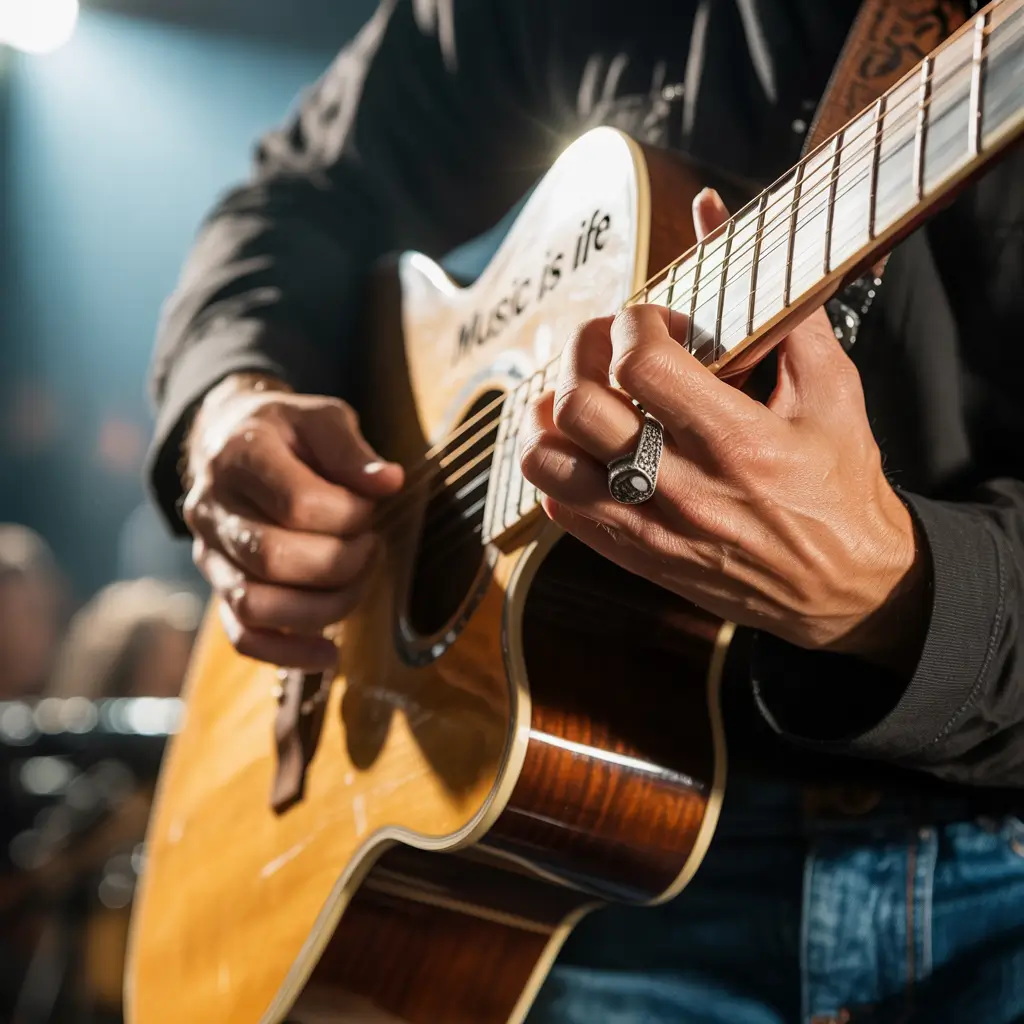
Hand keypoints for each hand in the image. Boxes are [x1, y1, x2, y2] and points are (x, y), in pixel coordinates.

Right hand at [183, 373, 402, 669]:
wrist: (232, 438)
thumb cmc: (288, 431)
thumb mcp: (323, 418)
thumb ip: (352, 450)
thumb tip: (388, 483)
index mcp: (239, 456)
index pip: (296, 503)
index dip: (348, 514)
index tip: (370, 507)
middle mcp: (212, 508)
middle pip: (272, 558)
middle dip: (340, 562)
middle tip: (371, 546)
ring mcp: (210, 554)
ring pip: (255, 604)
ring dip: (323, 607)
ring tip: (359, 583)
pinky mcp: (219, 587)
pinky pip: (242, 636)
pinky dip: (287, 654)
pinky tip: (329, 654)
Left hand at [520, 189, 928, 674]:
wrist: (847, 586)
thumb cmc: (841, 482)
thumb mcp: (831, 388)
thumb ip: (778, 306)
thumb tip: (715, 215)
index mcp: (737, 440)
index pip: (639, 363)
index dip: (633, 323)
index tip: (656, 324)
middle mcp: (683, 488)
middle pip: (578, 405)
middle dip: (583, 353)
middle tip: (611, 348)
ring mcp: (650, 527)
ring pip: (547, 460)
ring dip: (553, 415)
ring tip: (587, 396)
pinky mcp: (634, 555)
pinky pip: (557, 505)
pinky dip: (559, 466)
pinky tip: (591, 448)